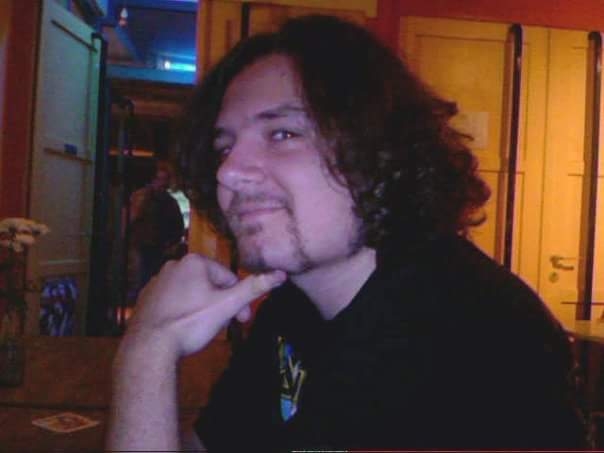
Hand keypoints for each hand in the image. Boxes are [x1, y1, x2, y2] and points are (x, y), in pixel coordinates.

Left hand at [125, 253, 285, 357]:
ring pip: (191, 293)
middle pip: (210, 285)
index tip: (242, 321)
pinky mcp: (146, 298)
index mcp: (195, 262)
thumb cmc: (191, 322)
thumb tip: (281, 274)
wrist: (149, 346)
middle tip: (225, 327)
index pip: (229, 278)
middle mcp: (174, 265)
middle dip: (220, 305)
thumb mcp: (227, 305)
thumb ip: (254, 287)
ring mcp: (157, 281)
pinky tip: (183, 329)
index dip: (239, 300)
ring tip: (202, 330)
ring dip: (202, 308)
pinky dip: (182, 312)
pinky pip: (173, 302)